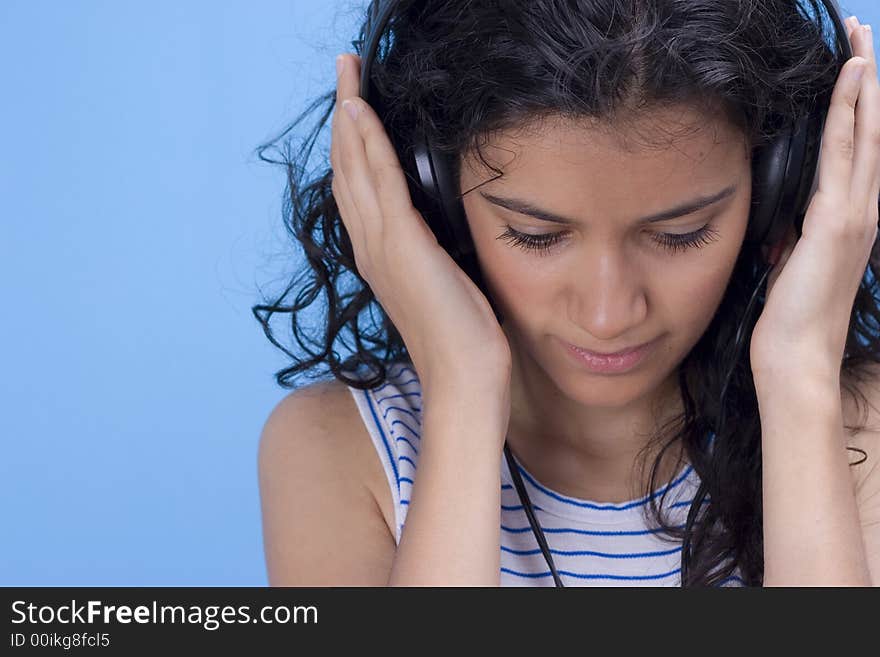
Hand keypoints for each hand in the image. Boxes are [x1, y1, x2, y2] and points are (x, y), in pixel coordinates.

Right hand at [330, 53, 511, 391]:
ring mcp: (382, 247)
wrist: (463, 380)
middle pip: (348, 170)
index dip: (353, 145)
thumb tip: (437, 229)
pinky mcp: (403, 246)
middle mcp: (371, 248)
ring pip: (356, 168)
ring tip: (348, 76)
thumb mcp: (444, 283)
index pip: (359, 188)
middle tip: (346, 73)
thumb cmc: (460, 340)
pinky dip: (367, 144)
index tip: (354, 106)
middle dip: (345, 118)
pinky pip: (381, 181)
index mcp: (379, 257)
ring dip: (350, 118)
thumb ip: (430, 252)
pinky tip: (361, 112)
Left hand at [750, 18, 878, 380]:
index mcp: (851, 221)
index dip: (859, 109)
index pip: (858, 153)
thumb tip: (784, 224)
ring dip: (863, 85)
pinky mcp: (836, 221)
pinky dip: (849, 114)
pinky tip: (850, 81)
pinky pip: (843, 154)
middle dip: (868, 82)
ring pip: (864, 134)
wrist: (797, 358)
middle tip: (863, 35)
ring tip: (861, 40)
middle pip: (870, 132)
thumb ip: (796, 238)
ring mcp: (855, 214)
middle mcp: (864, 211)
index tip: (853, 71)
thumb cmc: (791, 319)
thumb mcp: (791, 267)